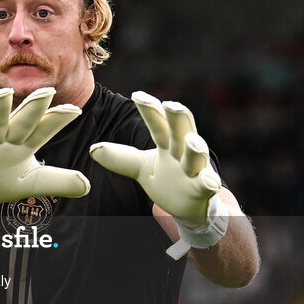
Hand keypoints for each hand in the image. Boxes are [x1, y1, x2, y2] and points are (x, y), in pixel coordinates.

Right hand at [0, 87, 89, 236]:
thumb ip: (59, 182)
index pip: (45, 129)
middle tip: (47, 92)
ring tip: (4, 94)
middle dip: (34, 107)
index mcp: (26, 142)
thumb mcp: (34, 183)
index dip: (58, 120)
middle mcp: (10, 135)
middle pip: (23, 120)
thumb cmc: (5, 180)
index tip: (75, 110)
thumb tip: (86, 186)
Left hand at [89, 92, 227, 258]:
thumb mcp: (141, 168)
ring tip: (192, 140)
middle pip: (182, 131)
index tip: (137, 95)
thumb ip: (121, 157)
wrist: (189, 208)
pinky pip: (208, 185)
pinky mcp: (204, 189)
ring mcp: (195, 170)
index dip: (150, 110)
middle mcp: (183, 153)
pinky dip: (209, 182)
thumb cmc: (168, 181)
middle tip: (171, 104)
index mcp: (168, 145)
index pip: (158, 124)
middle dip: (178, 117)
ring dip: (196, 147)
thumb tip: (93, 149)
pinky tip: (210, 180)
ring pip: (197, 156)